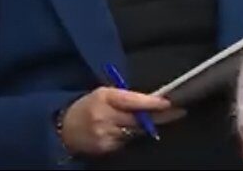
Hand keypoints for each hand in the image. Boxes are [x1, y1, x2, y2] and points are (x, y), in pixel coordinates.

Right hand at [60, 87, 182, 155]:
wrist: (64, 128)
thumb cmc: (88, 106)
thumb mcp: (103, 94)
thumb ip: (125, 97)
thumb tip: (151, 101)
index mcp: (105, 97)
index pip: (132, 101)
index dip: (152, 103)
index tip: (168, 103)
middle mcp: (105, 116)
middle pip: (138, 119)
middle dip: (159, 117)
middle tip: (178, 112)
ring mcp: (105, 134)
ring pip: (135, 132)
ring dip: (144, 128)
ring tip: (149, 121)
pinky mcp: (105, 148)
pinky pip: (126, 143)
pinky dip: (130, 137)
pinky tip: (124, 132)